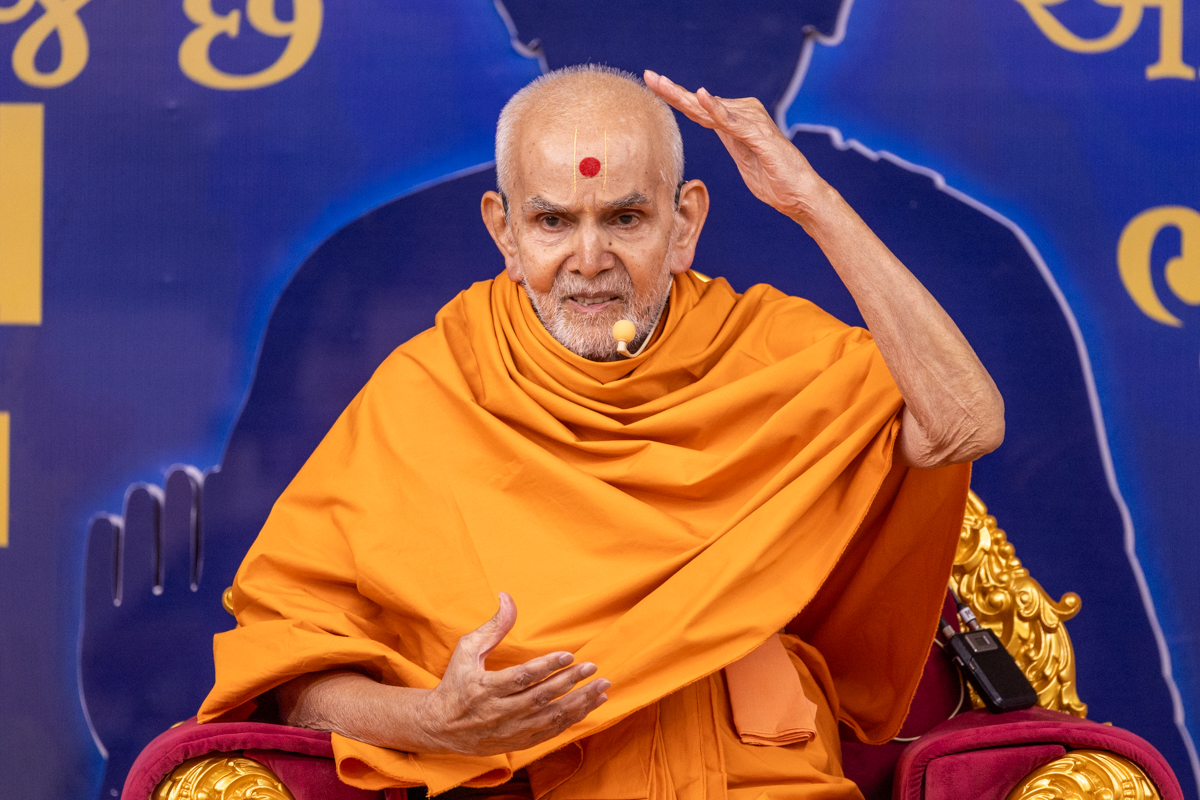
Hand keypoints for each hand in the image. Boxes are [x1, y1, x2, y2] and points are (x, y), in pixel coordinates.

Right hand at [417, 592, 609, 755]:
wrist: (441, 728)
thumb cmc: (456, 683)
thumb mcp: (467, 651)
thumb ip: (492, 627)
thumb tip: (507, 598)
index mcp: (484, 689)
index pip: (520, 678)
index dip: (546, 667)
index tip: (569, 655)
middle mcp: (498, 713)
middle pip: (540, 698)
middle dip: (569, 682)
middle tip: (592, 667)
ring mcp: (510, 730)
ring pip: (550, 719)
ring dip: (579, 703)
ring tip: (601, 688)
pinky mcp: (519, 742)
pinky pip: (551, 732)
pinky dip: (573, 719)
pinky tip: (591, 705)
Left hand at [645, 70, 827, 221]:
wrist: (801, 196)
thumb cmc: (775, 181)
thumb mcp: (744, 159)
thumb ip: (731, 141)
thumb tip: (715, 127)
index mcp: (736, 124)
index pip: (700, 108)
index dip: (676, 97)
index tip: (652, 83)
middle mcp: (744, 117)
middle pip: (702, 103)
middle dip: (673, 90)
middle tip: (649, 75)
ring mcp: (753, 125)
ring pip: (713, 108)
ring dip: (687, 97)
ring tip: (663, 84)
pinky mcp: (760, 137)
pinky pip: (734, 122)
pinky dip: (717, 109)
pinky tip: (702, 97)